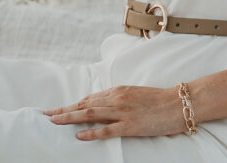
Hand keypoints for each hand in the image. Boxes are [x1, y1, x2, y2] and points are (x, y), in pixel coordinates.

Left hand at [43, 85, 184, 139]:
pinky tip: (79, 135)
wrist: (179, 103)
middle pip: (85, 104)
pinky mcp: (131, 125)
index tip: (57, 109)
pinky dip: (91, 132)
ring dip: (71, 117)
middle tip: (46, 114)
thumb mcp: (137, 94)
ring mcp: (123, 112)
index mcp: (119, 91)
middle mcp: (118, 99)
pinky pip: (107, 129)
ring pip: (91, 114)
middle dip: (64, 110)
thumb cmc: (161, 99)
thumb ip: (120, 98)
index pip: (90, 98)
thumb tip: (104, 105)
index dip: (72, 104)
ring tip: (54, 121)